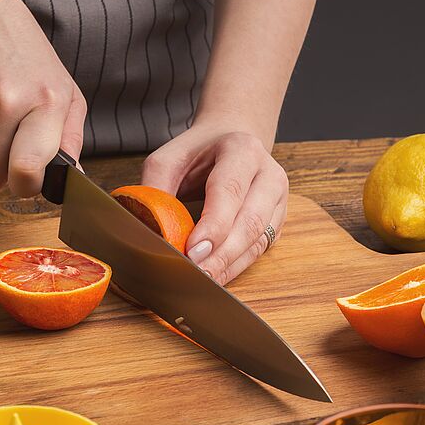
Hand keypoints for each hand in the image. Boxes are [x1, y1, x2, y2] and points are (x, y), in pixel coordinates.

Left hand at [141, 123, 287, 284]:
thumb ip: (156, 188)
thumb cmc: (198, 153)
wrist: (230, 142)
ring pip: (258, 240)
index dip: (213, 225)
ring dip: (229, 265)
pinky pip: (258, 250)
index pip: (230, 191)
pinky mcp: (276, 221)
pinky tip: (216, 276)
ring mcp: (277, 200)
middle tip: (196, 274)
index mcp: (242, 150)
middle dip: (222, 254)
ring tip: (203, 282)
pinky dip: (235, 267)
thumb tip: (147, 227)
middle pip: (250, 221)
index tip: (193, 251)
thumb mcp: (169, 158)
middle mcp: (268, 174)